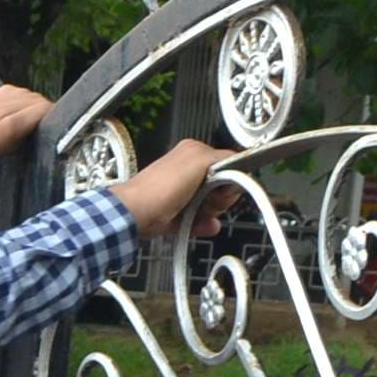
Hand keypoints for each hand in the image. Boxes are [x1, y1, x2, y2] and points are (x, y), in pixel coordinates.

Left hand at [0, 83, 52, 171]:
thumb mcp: (10, 134)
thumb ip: (33, 119)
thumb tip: (51, 110)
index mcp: (22, 100)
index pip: (51, 109)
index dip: (50, 125)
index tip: (42, 138)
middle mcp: (19, 92)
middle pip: (44, 106)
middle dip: (41, 122)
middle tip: (28, 139)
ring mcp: (11, 91)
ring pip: (34, 105)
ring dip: (31, 118)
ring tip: (16, 132)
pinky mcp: (4, 93)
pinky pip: (22, 103)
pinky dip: (21, 114)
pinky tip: (9, 124)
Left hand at [110, 138, 237, 240]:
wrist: (135, 214)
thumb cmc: (162, 187)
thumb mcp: (199, 161)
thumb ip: (224, 157)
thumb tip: (241, 161)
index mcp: (195, 152)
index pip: (230, 164)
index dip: (231, 179)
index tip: (223, 188)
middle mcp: (190, 170)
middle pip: (223, 187)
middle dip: (219, 199)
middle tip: (207, 201)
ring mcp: (184, 192)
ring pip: (213, 205)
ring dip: (210, 213)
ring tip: (197, 212)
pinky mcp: (179, 212)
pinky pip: (200, 220)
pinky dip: (202, 224)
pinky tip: (198, 224)